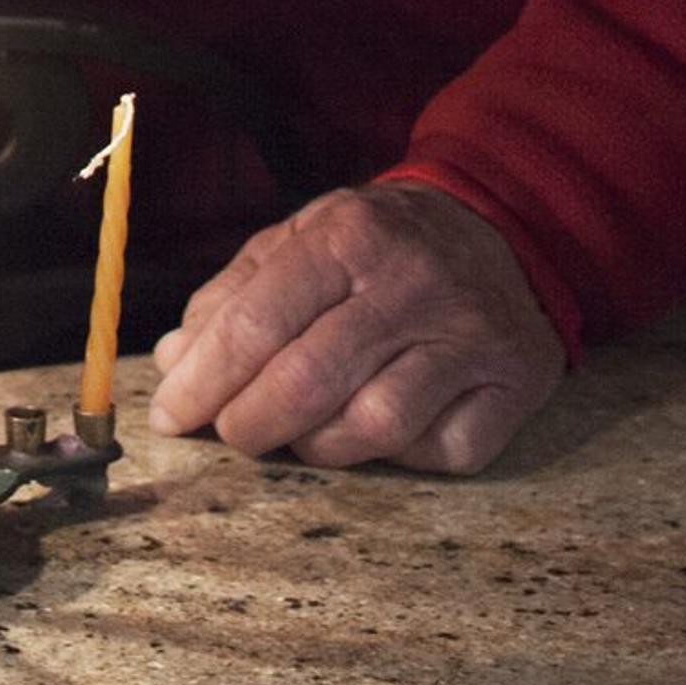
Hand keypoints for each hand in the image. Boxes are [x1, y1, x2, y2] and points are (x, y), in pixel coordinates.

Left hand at [144, 180, 562, 474]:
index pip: (257, 323)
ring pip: (375, 426)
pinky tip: (379, 431)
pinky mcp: (516, 383)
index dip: (202, 381)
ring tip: (300, 432)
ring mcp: (472, 336)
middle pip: (309, 382)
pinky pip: (446, 452)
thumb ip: (233, 296)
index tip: (169, 416)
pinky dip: (401, 458)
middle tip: (229, 434)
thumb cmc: (378, 244)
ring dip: (319, 446)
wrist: (501, 227)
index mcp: (348, 236)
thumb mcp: (300, 240)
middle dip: (249, 423)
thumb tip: (174, 362)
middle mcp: (415, 284)